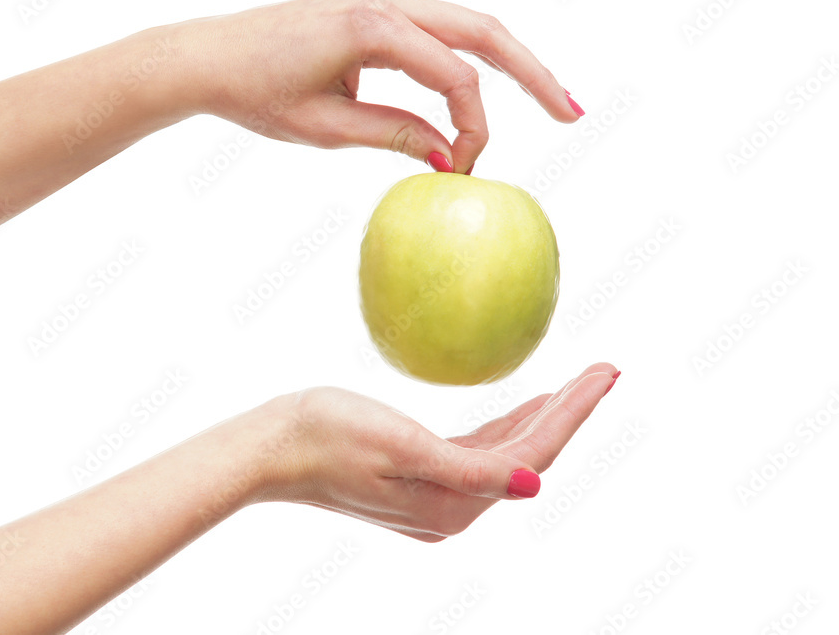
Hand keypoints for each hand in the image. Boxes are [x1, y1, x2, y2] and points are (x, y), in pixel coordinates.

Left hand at [171, 0, 582, 172]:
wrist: (210, 56)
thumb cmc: (256, 91)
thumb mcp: (326, 127)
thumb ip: (394, 135)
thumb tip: (451, 156)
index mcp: (373, 25)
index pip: (455, 77)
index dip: (473, 126)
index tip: (465, 170)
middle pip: (483, 32)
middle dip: (533, 74)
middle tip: (573, 113)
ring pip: (467, 26)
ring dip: (509, 62)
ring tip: (552, 99)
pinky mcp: (375, 7)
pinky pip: (438, 31)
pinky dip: (470, 58)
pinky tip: (489, 87)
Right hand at [255, 363, 617, 541]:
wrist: (270, 449)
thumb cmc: (326, 435)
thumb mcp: (400, 446)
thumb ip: (468, 470)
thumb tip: (531, 486)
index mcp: (453, 503)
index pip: (533, 455)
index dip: (574, 414)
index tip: (606, 372)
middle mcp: (452, 508)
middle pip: (528, 455)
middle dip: (569, 411)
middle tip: (605, 368)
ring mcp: (435, 498)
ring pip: (507, 453)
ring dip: (542, 418)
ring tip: (577, 383)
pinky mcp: (419, 481)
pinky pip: (478, 452)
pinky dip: (507, 426)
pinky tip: (521, 406)